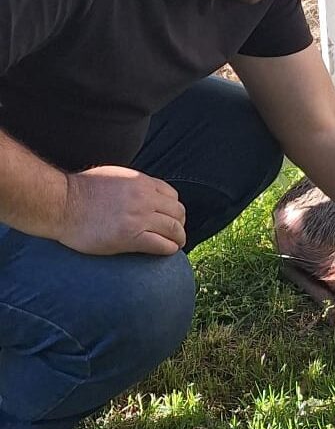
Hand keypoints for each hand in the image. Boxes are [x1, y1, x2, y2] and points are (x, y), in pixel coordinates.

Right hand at [59, 166, 185, 255]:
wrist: (60, 204)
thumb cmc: (80, 190)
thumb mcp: (115, 176)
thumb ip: (134, 184)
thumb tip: (144, 191)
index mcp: (142, 182)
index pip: (172, 195)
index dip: (174, 209)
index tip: (171, 218)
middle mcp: (145, 198)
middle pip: (178, 212)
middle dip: (180, 224)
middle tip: (176, 234)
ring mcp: (139, 217)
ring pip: (174, 229)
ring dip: (178, 238)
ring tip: (176, 245)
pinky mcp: (130, 237)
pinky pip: (161, 245)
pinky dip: (169, 249)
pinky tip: (167, 252)